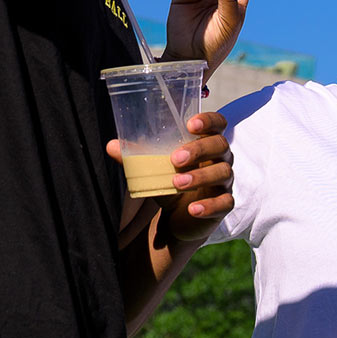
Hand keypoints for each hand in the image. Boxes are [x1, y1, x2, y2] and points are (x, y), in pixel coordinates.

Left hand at [106, 111, 231, 241]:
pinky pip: (225, 202)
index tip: (191, 124)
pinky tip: (193, 209)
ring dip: (201, 177)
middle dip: (199, 150)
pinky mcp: (224, 204)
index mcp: (206, 142)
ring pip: (223, 172)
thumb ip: (136, 157)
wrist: (178, 217)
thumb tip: (111, 146)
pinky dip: (210, 206)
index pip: (218, 123)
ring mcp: (224, 181)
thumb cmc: (170, 182)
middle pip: (220, 145)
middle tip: (175, 159)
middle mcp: (220, 158)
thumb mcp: (154, 169)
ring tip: (176, 183)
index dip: (209, 120)